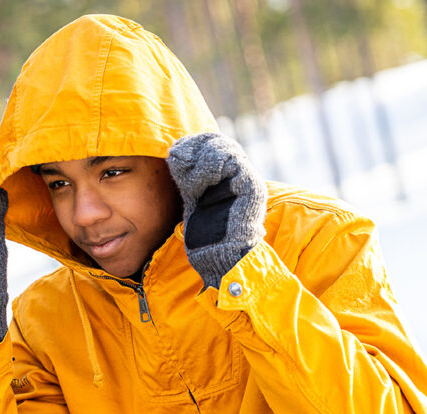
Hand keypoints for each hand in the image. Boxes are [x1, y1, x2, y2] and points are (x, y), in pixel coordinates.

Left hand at [167, 133, 266, 288]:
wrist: (220, 260)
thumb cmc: (205, 239)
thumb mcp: (192, 199)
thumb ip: (189, 177)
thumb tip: (175, 154)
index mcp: (227, 178)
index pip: (212, 143)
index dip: (192, 144)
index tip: (173, 155)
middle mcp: (240, 176)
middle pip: (218, 141)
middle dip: (193, 147)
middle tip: (176, 161)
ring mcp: (248, 180)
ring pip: (223, 147)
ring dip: (199, 160)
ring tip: (190, 183)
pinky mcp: (252, 187)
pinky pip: (230, 162)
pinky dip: (208, 168)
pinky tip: (197, 186)